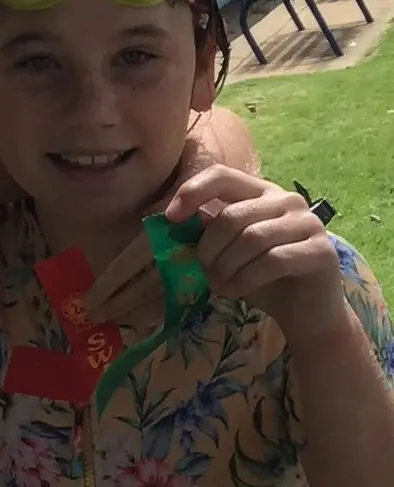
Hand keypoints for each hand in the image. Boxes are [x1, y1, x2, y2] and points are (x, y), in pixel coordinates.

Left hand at [87, 166, 344, 339]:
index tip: (171, 218)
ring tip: (220, 284)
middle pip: (231, 215)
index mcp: (260, 191)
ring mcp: (308, 223)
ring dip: (227, 267)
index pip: (221, 175)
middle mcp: (287, 200)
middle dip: (208, 249)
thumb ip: (206, 229)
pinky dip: (247, 279)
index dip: (192, 192)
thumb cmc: (260, 276)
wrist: (306, 312)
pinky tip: (238, 290)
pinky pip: (272, 261)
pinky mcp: (321, 251)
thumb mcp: (227, 249)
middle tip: (204, 272)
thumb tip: (165, 218)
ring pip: (250, 239)